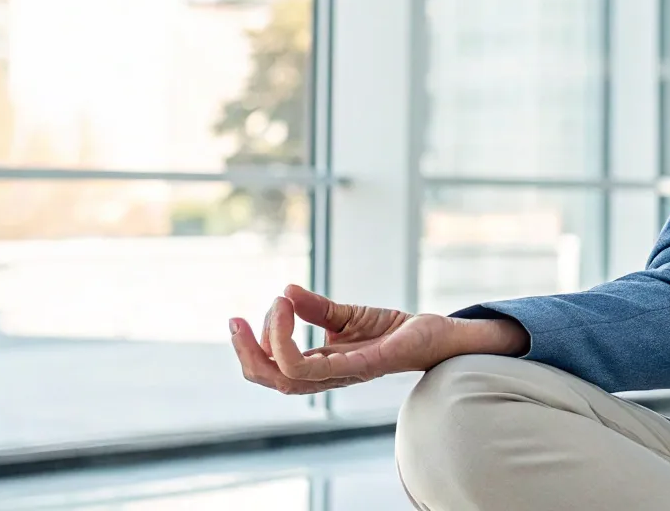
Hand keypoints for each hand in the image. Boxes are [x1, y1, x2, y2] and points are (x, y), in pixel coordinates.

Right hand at [229, 284, 525, 394]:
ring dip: (270, 343)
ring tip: (272, 307)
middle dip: (247, 353)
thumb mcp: (347, 314)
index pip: (272, 370)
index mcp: (319, 366)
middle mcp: (327, 375)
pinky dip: (297, 339)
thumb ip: (316, 308)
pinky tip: (290, 306)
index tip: (240, 316)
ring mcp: (345, 373)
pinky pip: (322, 367)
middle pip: (272, 379)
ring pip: (289, 377)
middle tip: (236, 321)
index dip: (249, 349)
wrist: (434, 334)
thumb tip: (285, 290)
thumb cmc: (391, 329)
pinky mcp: (365, 365)